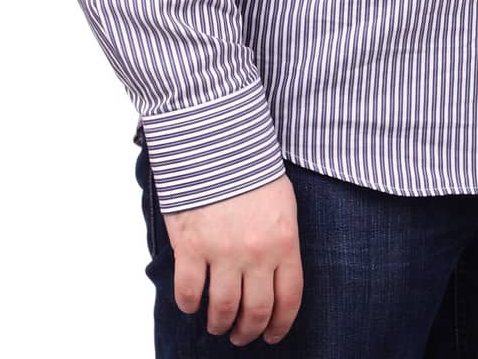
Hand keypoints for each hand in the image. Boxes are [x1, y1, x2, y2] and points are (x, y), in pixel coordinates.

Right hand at [164, 173, 302, 345]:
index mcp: (285, 240)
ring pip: (222, 310)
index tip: (273, 335)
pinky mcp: (192, 247)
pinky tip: (192, 303)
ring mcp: (223, 251)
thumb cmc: (251, 169)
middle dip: (249, 331)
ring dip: (219, 324)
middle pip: (256, 311)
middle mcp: (257, 252)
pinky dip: (190, 305)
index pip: (289, 298)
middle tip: (241, 336)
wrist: (218, 141)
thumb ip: (281, 241)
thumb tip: (276, 275)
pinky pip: (189, 293)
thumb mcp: (282, 203)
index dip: (281, 324)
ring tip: (217, 325)